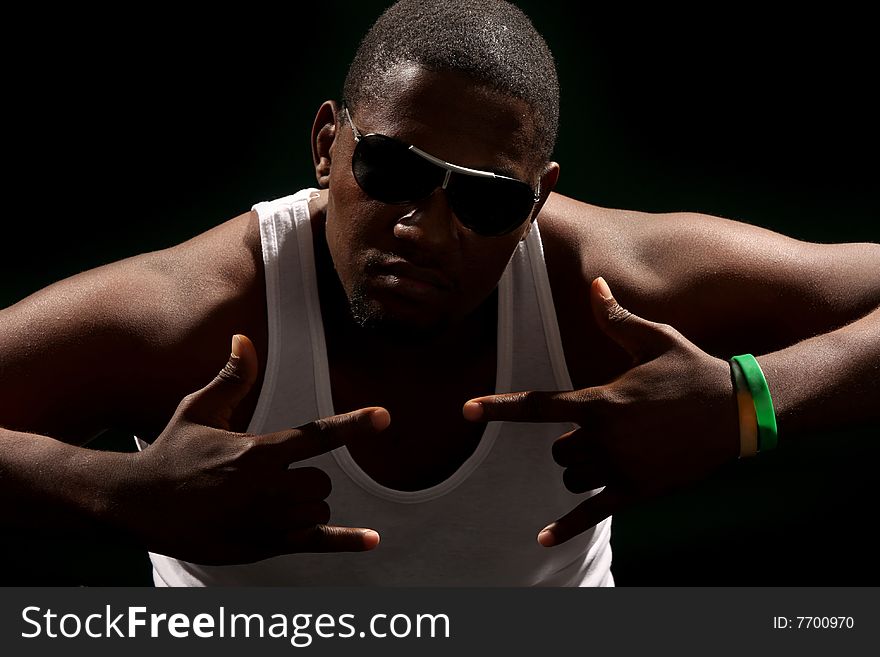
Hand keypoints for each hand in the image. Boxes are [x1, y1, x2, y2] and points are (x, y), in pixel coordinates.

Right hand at [118, 334, 389, 564]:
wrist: (137, 505)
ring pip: (318, 508)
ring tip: (264, 500)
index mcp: (256, 452)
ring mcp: (265, 522)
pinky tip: (373, 540)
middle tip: (267, 476)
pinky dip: (346, 542)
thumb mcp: (198, 410)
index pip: (315, 436)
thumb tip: (244, 337)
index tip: (384, 416)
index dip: (352, 424)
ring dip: (306, 503)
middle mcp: (266, 489)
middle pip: (321, 481)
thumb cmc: (171, 452)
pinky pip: (315, 543)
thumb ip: (232, 379)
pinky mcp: (262, 546)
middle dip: (305, 476)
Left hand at [463, 277, 738, 546]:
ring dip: (579, 468)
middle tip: (602, 427)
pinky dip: (566, 527)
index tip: (465, 410)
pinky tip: (542, 540)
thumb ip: (615, 318)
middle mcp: (605, 438)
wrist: (738, 411)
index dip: (498, 408)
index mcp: (601, 401)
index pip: (536, 405)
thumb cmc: (691, 369)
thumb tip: (594, 282)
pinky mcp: (637, 490)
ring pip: (571, 476)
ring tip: (613, 452)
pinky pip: (593, 513)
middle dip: (569, 441)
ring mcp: (620, 467)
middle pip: (556, 449)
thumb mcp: (654, 339)